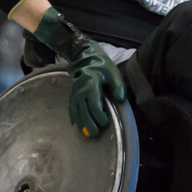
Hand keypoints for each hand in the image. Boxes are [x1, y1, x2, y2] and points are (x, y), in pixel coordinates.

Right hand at [34, 8, 125, 136]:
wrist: (87, 57)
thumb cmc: (103, 67)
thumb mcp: (114, 73)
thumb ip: (118, 86)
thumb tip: (120, 99)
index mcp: (91, 84)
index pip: (93, 104)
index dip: (99, 116)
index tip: (106, 122)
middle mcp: (80, 90)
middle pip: (83, 110)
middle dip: (89, 124)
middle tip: (95, 133)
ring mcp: (74, 93)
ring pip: (76, 111)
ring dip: (82, 124)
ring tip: (88, 134)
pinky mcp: (72, 95)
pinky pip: (71, 108)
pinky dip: (74, 118)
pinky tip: (77, 126)